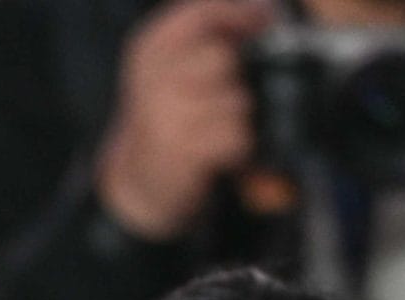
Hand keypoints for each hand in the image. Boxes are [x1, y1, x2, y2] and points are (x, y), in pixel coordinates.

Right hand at [95, 0, 271, 241]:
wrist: (139, 178)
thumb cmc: (167, 116)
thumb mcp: (174, 66)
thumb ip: (210, 32)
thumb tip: (265, 11)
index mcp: (149, 49)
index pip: (201, 12)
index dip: (240, 13)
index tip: (266, 18)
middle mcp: (153, 78)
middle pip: (223, 59)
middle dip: (234, 79)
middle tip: (219, 99)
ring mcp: (165, 115)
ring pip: (236, 101)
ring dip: (238, 118)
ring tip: (215, 128)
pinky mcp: (183, 151)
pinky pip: (237, 137)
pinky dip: (239, 147)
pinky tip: (220, 150)